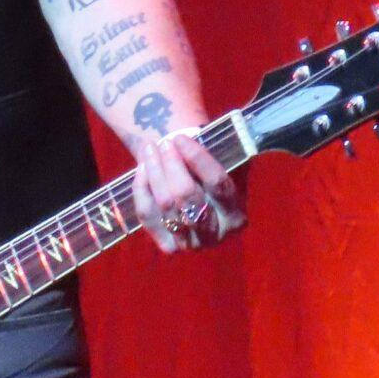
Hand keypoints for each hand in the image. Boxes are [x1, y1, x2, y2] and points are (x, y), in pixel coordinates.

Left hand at [131, 131, 245, 253]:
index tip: (180, 138)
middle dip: (172, 165)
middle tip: (164, 143)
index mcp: (236, 217)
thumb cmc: (212, 180)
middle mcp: (215, 235)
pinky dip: (142, 190)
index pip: (217, 183)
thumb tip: (210, 132)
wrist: (198, 204)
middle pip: (188, 196)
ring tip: (150, 148)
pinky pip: (148, 215)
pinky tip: (142, 168)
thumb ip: (224, 155)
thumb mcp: (228, 169)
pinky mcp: (167, 245)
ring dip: (155, 172)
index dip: (197, 158)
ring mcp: (190, 244)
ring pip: (166, 204)